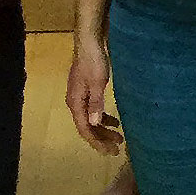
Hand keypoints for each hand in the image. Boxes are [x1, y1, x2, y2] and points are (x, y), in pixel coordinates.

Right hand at [66, 34, 122, 153]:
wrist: (89, 42)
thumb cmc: (94, 61)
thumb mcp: (97, 82)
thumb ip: (95, 103)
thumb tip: (93, 124)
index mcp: (76, 103)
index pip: (85, 129)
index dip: (97, 142)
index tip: (110, 152)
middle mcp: (76, 103)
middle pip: (88, 127)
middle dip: (102, 139)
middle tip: (118, 148)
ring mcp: (81, 97)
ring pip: (91, 120)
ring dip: (104, 129)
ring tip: (119, 138)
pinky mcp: (87, 91)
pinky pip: (94, 111)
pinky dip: (103, 118)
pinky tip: (115, 121)